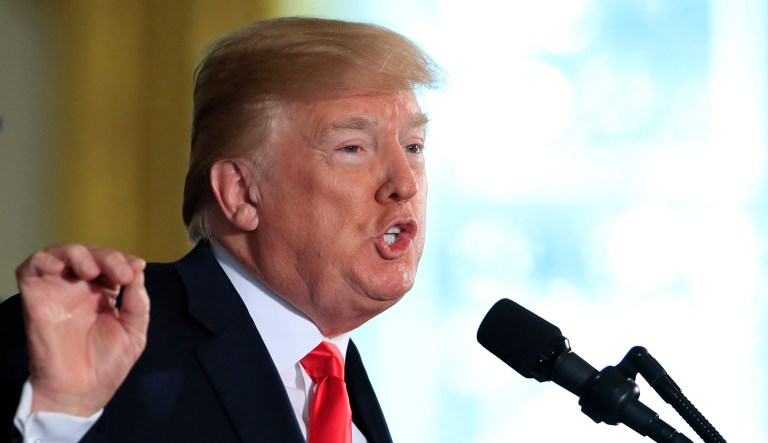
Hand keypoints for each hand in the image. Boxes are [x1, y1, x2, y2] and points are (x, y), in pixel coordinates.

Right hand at [16, 244, 149, 416]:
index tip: (136, 268)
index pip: (111, 264)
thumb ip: (138, 303)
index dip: (123, 260)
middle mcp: (80, 289)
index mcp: (103, 295)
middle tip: (121, 272)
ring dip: (78, 253)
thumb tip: (138, 271)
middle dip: (108, 257)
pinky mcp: (36, 298)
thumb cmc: (107, 365)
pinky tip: (60, 268)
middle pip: (90, 255)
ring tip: (91, 271)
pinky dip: (44, 260)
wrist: (81, 392)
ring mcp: (58, 291)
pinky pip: (32, 267)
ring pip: (61, 253)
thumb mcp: (134, 332)